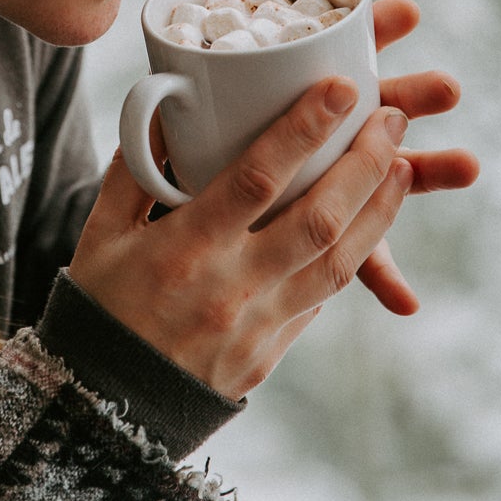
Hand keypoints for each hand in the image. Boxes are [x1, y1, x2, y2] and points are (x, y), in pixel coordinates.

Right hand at [67, 0, 477, 398]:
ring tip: (403, 166)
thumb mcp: (99, 236)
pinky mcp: (272, 353)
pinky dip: (351, 256)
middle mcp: (231, 287)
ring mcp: (258, 325)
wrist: (101, 412)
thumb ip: (131, 172)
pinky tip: (368, 223)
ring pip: (339, 261)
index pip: (258, 178)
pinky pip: (322, 297)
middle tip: (392, 118)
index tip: (341, 88)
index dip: (304, 130)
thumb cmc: (97, 311)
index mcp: (184, 249)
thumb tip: (158, 111)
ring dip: (379, 210)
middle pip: (318, 218)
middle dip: (364, 163)